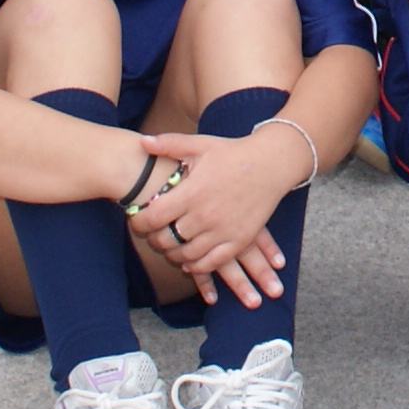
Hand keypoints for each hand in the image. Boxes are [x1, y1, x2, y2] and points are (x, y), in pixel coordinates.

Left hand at [130, 130, 300, 302]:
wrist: (271, 163)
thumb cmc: (233, 152)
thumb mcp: (200, 144)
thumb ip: (169, 144)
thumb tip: (141, 142)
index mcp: (192, 192)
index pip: (154, 217)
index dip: (139, 222)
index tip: (137, 220)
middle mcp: (205, 215)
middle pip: (167, 240)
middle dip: (154, 240)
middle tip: (152, 235)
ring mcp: (223, 230)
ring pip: (186, 255)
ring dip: (173, 254)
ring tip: (170, 246)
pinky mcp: (239, 240)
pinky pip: (211, 262)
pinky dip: (196, 266)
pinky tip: (190, 260)